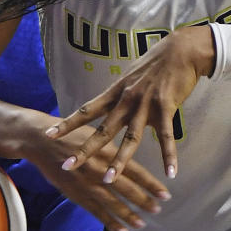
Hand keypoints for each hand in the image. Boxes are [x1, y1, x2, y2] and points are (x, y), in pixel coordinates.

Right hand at [27, 119, 170, 230]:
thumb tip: (131, 159)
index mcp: (107, 152)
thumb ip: (113, 150)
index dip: (151, 184)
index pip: (135, 171)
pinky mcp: (76, 194)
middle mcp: (99, 170)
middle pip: (126, 189)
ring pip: (112, 204)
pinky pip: (96, 212)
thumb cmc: (71, 135)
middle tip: (158, 209)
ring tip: (142, 224)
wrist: (42, 141)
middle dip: (144, 201)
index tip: (165, 194)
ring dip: (128, 215)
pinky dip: (110, 223)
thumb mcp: (96, 135)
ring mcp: (87, 184)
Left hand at [44, 25, 214, 180]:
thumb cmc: (156, 64)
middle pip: (102, 130)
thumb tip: (111, 107)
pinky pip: (167, 137)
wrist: (180, 50)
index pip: (86, 111)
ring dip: (119, 161)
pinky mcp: (166, 107)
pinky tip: (171, 173)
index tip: (49, 135)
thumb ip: (120, 96)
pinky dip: (169, 155)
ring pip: (130, 138)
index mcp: (115, 93)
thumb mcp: (130, 78)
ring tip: (109, 180)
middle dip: (84, 150)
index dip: (67, 124)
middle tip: (67, 166)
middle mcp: (126, 100)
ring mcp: (146, 105)